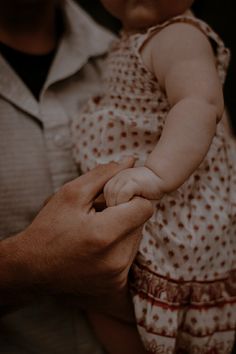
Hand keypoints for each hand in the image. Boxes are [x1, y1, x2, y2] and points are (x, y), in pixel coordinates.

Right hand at [0, 158, 152, 298]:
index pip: (145, 206)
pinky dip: (119, 246)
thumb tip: (131, 160)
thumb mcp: (71, 193)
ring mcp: (117, 275)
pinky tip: (98, 245)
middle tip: (101, 214)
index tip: (114, 198)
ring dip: (123, 229)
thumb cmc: (49, 227)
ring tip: (97, 230)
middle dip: (126, 213)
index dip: (131, 197)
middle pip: (141, 223)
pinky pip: (129, 255)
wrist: (32, 267)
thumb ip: (104, 175)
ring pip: (137, 238)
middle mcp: (116, 259)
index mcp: (105, 234)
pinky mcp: (116, 284)